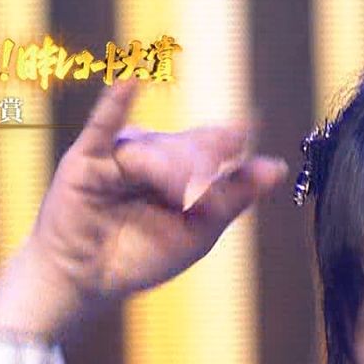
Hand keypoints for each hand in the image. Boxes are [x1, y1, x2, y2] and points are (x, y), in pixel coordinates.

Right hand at [0, 81, 287, 340]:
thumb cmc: (140, 255)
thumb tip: (278, 166)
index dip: (227, 143)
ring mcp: (118, 153)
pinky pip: (102, 128)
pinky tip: (131, 82)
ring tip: (180, 198)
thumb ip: (235, 196)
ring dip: (169, 174)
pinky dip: (116, 105)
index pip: (210, 147)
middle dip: (198, 173)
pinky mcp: (87, 160)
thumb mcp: (199, 231)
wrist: (86, 280)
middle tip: (200, 198)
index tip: (250, 127)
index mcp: (179, 166)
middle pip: (184, 148)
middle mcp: (150, 153)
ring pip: (154, 151)